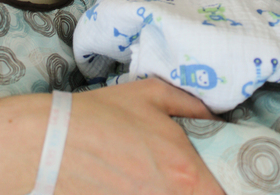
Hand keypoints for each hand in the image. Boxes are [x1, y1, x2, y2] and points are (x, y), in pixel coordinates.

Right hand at [57, 78, 225, 194]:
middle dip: (199, 188)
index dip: (229, 189)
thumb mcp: (151, 94)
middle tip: (185, 173)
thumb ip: (191, 105)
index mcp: (186, 172)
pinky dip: (146, 194)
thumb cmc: (102, 114)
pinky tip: (134, 181)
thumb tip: (217, 116)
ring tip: (152, 172)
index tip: (221, 177)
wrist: (49, 144)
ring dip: (173, 191)